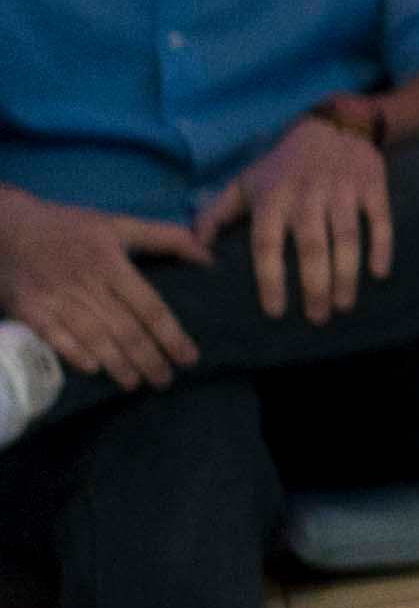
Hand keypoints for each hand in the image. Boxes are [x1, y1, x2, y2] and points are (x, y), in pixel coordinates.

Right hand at [0, 189, 210, 391]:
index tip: (189, 358)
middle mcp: (86, 282)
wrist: (8, 225)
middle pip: (124, 328)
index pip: (148, 306)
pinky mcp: (28, 308)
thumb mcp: (118, 224)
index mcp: (111, 262)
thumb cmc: (70, 226)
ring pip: (93, 336)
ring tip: (135, 383)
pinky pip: (53, 336)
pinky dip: (73, 353)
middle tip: (165, 381)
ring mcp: (55, 297)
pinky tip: (93, 369)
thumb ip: (167, 237)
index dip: (171, 335)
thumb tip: (209, 255)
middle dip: (148, 358)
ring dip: (116, 363)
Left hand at [200, 110, 395, 324]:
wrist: (331, 127)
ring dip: (347, 273)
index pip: (268, 245)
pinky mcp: (372, 186)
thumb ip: (216, 216)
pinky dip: (381, 246)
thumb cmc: (281, 166)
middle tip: (317, 318)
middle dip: (315, 285)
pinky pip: (379, 220)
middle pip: (311, 246)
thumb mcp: (244, 184)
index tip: (275, 311)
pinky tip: (379, 273)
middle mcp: (306, 196)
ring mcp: (342, 190)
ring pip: (346, 237)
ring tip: (343, 304)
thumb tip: (194, 251)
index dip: (271, 279)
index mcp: (272, 199)